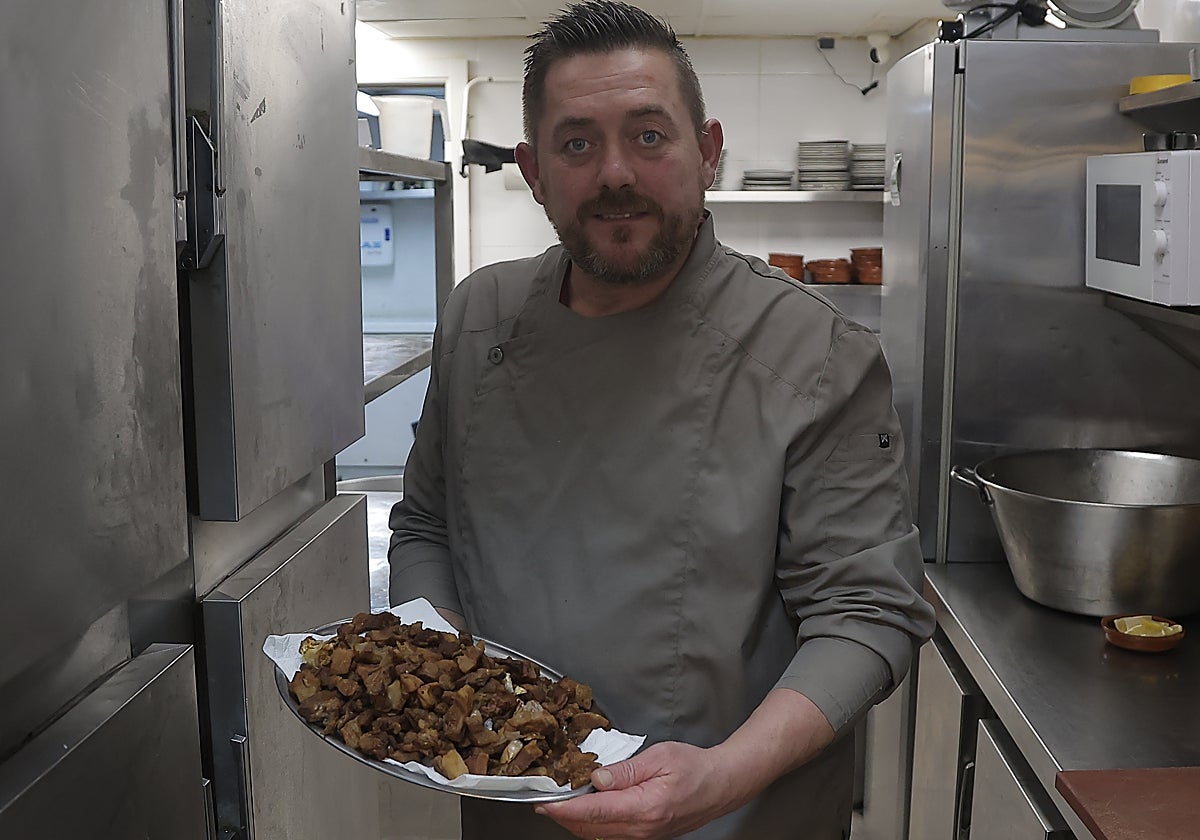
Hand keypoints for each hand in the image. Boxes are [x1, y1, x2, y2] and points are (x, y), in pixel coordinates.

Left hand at [534, 741, 745, 839]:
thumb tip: (596, 777)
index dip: (565, 808)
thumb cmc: (695, 767)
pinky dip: (593, 822)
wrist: (721, 784)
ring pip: (598, 834)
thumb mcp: (659, 757)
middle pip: (590, 828)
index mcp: (644, 807)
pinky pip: (611, 833)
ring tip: (563, 801)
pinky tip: (588, 807)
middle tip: (546, 799)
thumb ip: (624, 770)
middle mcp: (642, 828)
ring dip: (577, 820)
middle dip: (564, 815)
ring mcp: (644, 836)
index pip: (594, 811)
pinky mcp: (645, 835)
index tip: (545, 802)